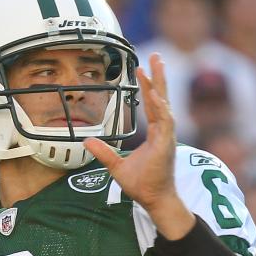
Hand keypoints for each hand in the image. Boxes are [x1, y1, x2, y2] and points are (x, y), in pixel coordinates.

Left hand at [84, 53, 193, 238]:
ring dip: (159, 85)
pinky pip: (165, 121)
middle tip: (156, 56)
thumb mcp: (116, 166)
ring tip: (154, 66)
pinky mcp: (167, 144)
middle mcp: (164, 132)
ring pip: (164, 105)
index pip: (153, 105)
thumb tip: (87, 140)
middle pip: (162, 98)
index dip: (149, 87)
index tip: (143, 69)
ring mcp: (167, 137)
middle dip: (159, 77)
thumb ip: (104, 152)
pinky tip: (154, 94)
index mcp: (156, 134)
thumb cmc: (142, 185)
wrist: (154, 199)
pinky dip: (160, 106)